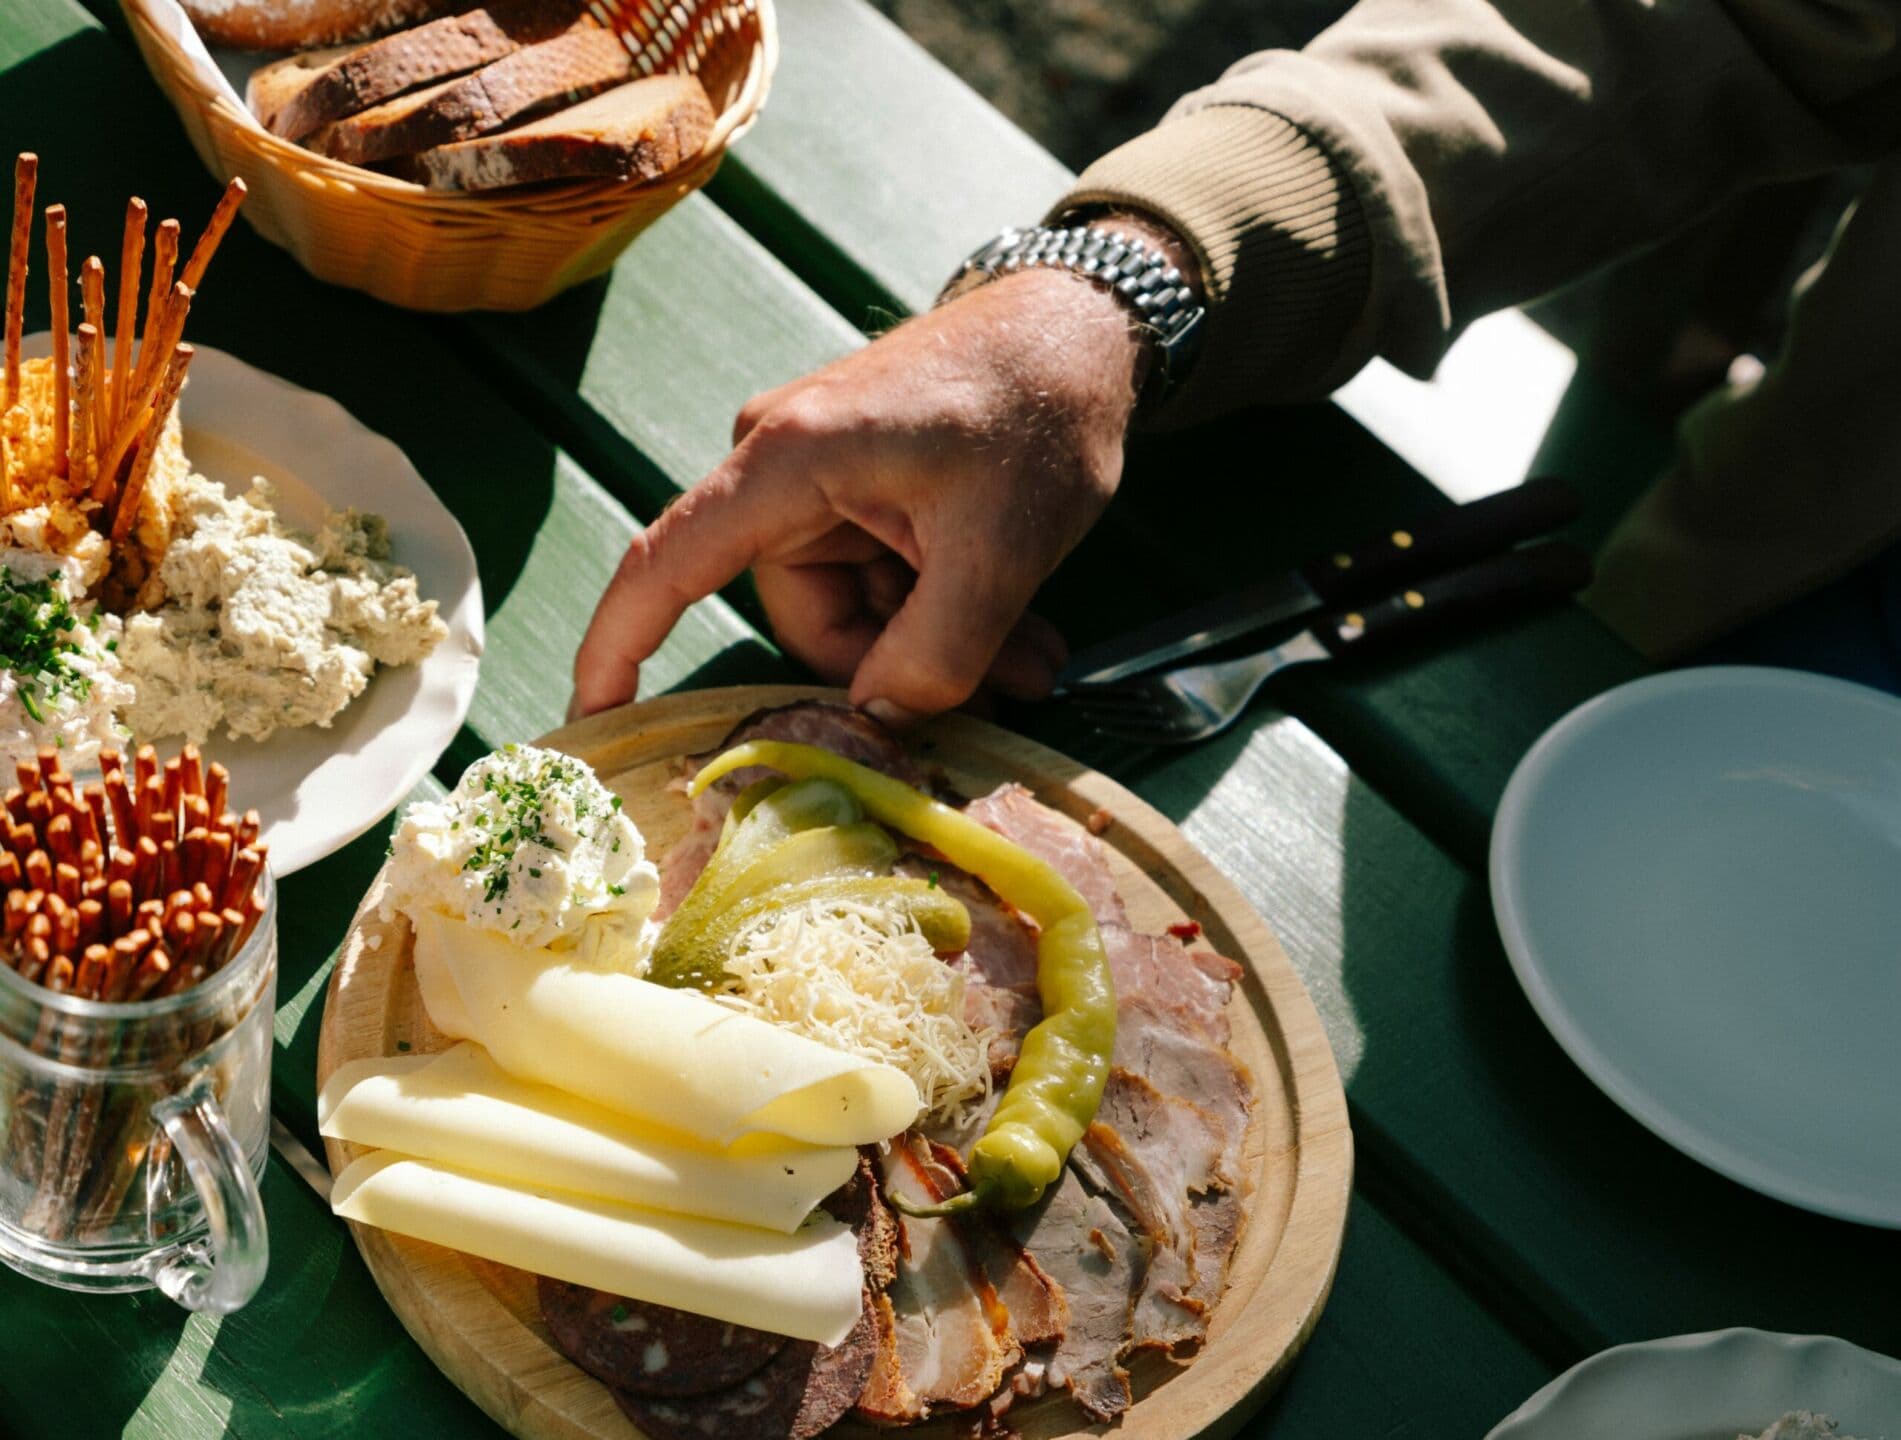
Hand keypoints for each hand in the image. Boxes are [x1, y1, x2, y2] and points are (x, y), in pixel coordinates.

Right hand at [571, 221, 1193, 723]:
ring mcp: (825, 476)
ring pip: (855, 606)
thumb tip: (876, 721)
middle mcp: (785, 466)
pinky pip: (883, 577)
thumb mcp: (1001, 553)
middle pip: (803, 614)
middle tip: (1000, 692)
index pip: (668, 564)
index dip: (620, 648)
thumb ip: (936, 655)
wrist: (1089, 325)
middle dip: (894, 667)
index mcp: (788, 461)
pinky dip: (943, 610)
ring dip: (937, 644)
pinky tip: (1020, 630)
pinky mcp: (865, 485)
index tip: (590, 724)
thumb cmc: (1038, 412)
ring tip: (1031, 658)